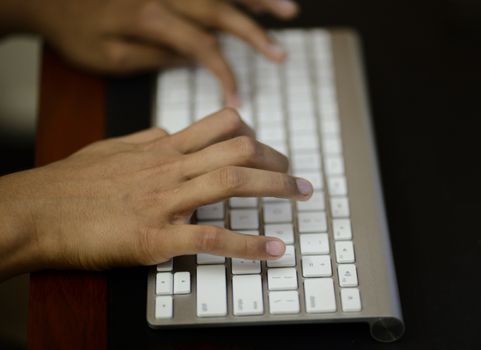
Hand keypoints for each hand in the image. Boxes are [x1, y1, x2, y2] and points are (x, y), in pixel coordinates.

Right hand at [0, 109, 312, 278]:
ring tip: (301, 195)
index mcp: (160, 147)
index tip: (266, 148)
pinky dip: (249, 244)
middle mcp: (169, 167)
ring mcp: (164, 201)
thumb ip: (147, 140)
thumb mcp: (113, 148)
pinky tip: (274, 249)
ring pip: (232, 181)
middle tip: (295, 175)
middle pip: (237, 149)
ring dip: (275, 187)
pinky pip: (211, 236)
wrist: (34, 212)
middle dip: (275, 159)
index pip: (221, 126)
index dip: (253, 134)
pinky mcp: (154, 237)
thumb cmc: (70, 183)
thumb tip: (171, 134)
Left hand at [11, 0, 297, 104]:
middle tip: (281, 54)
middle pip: (220, 12)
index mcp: (150, 17)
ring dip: (256, 0)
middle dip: (254, 34)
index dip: (225, 73)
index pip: (201, 45)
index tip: (238, 100)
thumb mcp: (107, 56)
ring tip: (289, 11)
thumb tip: (191, 58)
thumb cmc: (73, 28)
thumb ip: (152, 57)